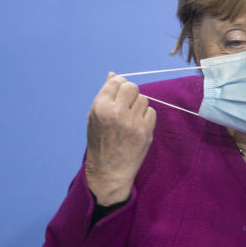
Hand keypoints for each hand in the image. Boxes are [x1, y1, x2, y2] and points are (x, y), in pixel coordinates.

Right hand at [84, 73, 156, 204]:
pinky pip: (151, 112)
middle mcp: (116, 112)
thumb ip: (104, 95)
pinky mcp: (145, 131)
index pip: (116, 82)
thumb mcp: (94, 117)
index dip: (119, 85)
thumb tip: (113, 74)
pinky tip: (137, 126)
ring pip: (143, 99)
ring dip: (138, 106)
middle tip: (126, 105)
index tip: (119, 94)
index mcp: (100, 108)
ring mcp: (132, 122)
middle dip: (131, 93)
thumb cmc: (100, 142)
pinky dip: (146, 117)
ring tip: (130, 118)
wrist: (109, 171)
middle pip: (132, 87)